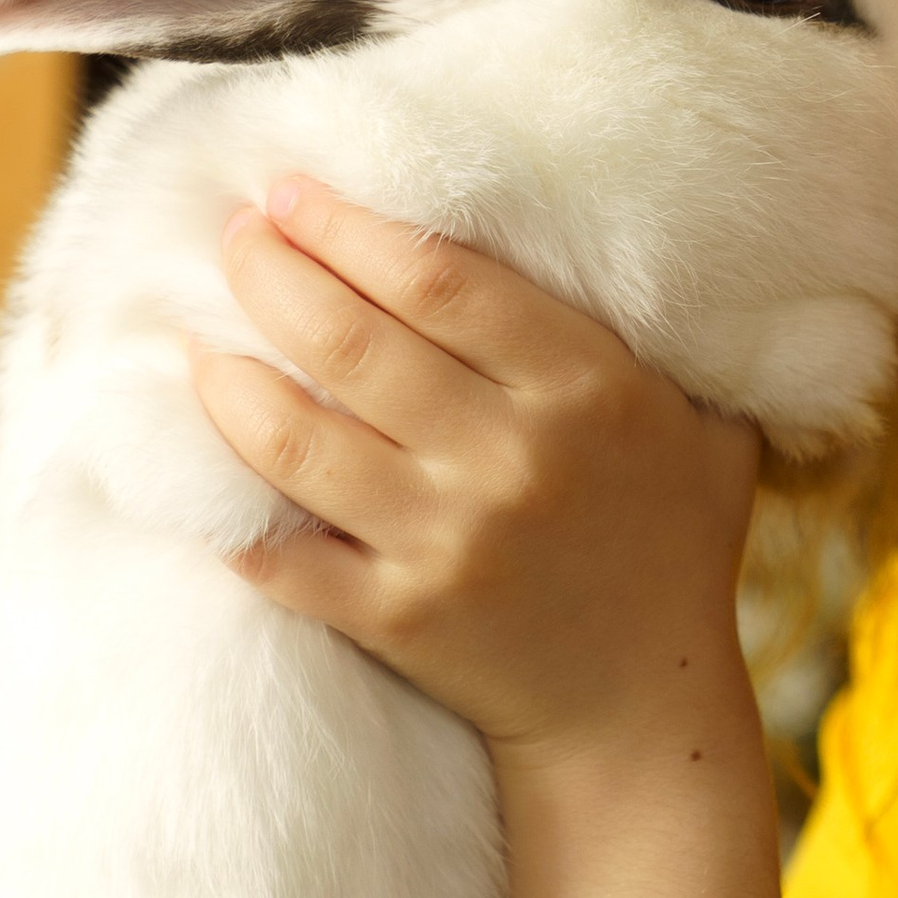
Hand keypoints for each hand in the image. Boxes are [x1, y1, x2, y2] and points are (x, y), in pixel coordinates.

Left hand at [189, 174, 761, 767]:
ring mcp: (447, 543)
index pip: (437, 277)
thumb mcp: (697, 420)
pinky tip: (200, 459)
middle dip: (270, 271)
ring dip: (227, 376)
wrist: (641, 706)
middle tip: (233, 236)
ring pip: (296, 439)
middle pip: (351, 340)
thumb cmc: (670, 541)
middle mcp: (511, 459)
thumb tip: (586, 224)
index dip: (346, 225)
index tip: (290, 191)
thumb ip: (648, 332)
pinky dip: (228, 507)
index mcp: (585, 388)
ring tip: (200, 337)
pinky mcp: (397, 618)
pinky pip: (282, 553)